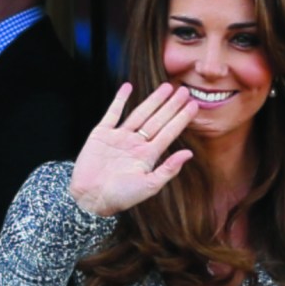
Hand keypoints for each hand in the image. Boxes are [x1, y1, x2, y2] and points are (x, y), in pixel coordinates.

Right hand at [69, 82, 198, 216]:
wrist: (91, 197)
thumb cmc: (121, 197)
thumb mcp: (149, 186)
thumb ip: (168, 169)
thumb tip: (189, 154)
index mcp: (148, 156)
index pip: (169, 133)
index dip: (181, 119)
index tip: (193, 106)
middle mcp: (136, 144)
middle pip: (157, 120)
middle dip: (171, 105)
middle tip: (184, 90)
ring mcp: (119, 137)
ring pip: (140, 113)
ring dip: (153, 100)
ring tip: (166, 87)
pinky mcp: (101, 134)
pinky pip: (112, 113)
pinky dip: (119, 100)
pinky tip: (128, 87)